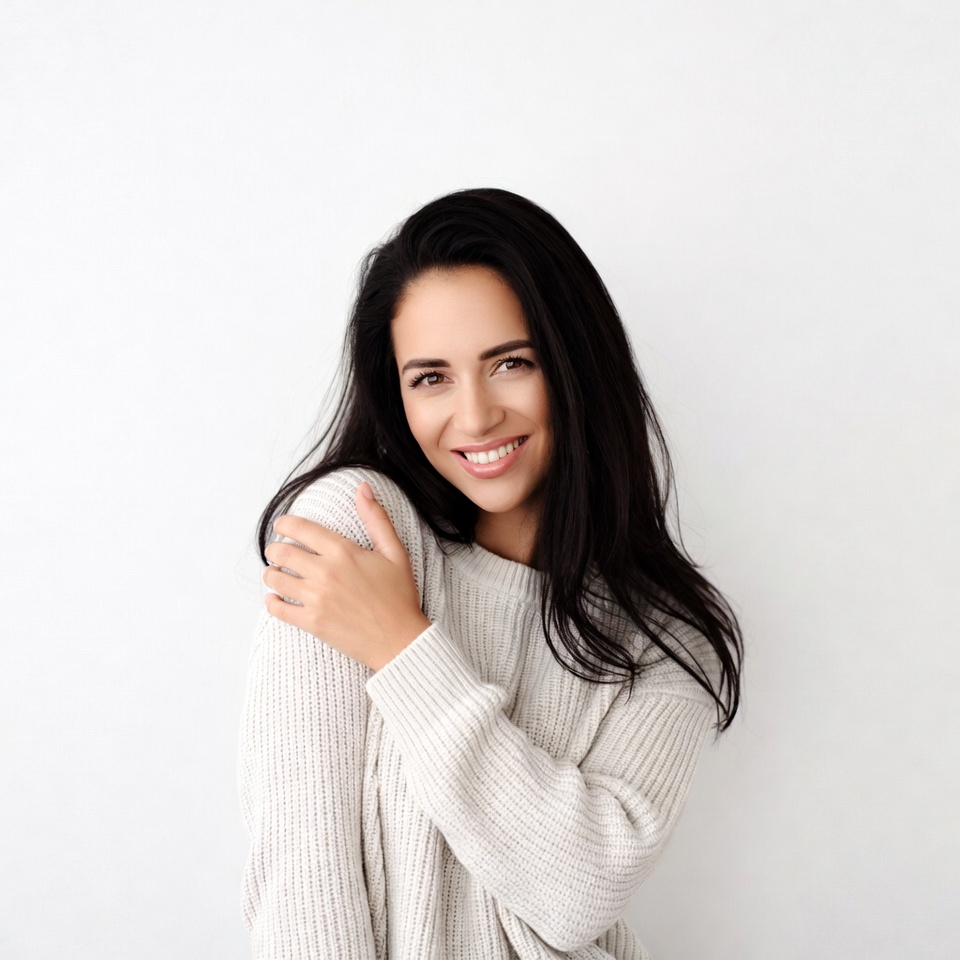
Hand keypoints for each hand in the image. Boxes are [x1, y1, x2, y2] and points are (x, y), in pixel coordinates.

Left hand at [262, 482, 430, 670]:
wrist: (400, 640)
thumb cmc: (399, 596)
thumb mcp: (394, 552)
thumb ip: (376, 518)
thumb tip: (362, 488)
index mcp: (343, 552)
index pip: (300, 528)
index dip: (285, 524)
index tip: (282, 526)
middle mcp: (325, 573)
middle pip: (281, 552)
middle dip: (275, 549)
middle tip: (278, 551)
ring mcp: (316, 599)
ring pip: (275, 579)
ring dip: (271, 573)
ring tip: (276, 573)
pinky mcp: (312, 622)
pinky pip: (278, 609)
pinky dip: (272, 602)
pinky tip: (275, 598)